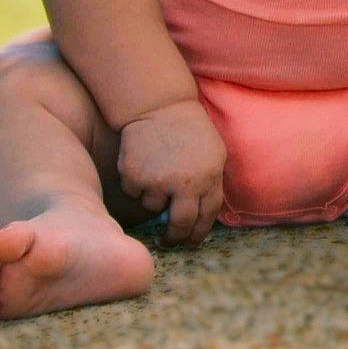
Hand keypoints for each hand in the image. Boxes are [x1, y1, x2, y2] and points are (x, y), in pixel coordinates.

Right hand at [116, 99, 225, 244]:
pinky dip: (135, 184)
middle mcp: (184, 184)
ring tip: (155, 172)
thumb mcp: (215, 154)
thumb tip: (204, 218)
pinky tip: (142, 163)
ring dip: (152, 198)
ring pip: (152, 207)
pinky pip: (133, 192)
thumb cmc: (190, 131)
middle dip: (175, 238)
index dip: (197, 234)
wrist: (160, 105)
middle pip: (180, 225)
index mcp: (208, 178)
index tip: (190, 242)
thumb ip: (212, 184)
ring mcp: (157, 180)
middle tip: (169, 241)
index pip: (206, 217)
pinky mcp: (134, 175)